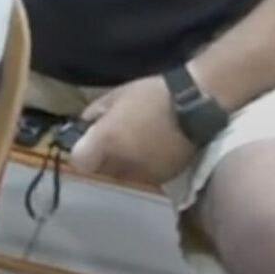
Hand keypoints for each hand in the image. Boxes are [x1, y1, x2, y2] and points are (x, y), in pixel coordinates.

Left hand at [68, 75, 199, 184]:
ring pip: (122, 174)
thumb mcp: (116, 95)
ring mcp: (143, 174)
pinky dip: (143, 166)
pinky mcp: (163, 179)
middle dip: (101, 156)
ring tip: (136, 142)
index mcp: (106, 141)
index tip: (87, 140)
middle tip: (113, 137)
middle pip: (99, 169)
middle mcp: (121, 163)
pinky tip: (153, 149)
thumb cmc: (151, 95)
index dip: (81, 151)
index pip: (79, 161)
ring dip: (122, 162)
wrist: (195, 106)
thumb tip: (86, 125)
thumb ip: (95, 113)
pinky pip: (144, 175)